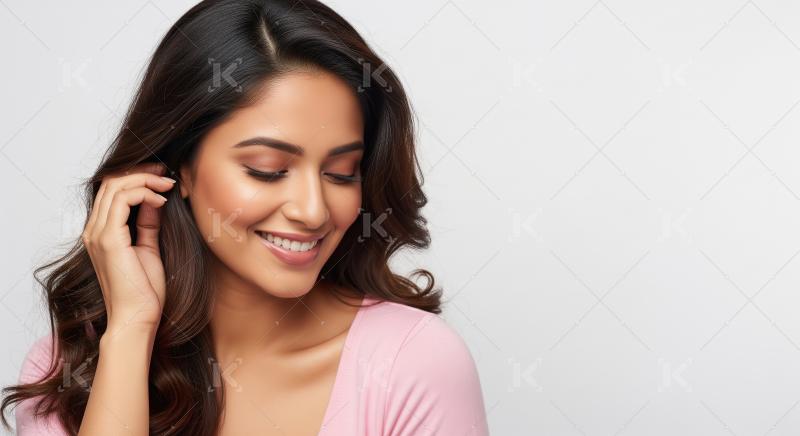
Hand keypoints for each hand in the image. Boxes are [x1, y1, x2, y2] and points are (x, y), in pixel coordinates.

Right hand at [82, 162, 175, 334]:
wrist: (137, 318)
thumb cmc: (144, 291)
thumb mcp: (149, 249)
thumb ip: (148, 224)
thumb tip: (155, 201)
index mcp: (100, 233)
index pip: (111, 191)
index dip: (136, 177)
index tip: (162, 178)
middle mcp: (93, 231)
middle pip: (111, 182)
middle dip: (141, 173)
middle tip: (166, 174)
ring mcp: (97, 234)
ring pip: (115, 186)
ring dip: (145, 179)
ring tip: (167, 185)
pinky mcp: (109, 239)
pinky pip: (123, 200)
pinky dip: (144, 193)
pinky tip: (162, 201)